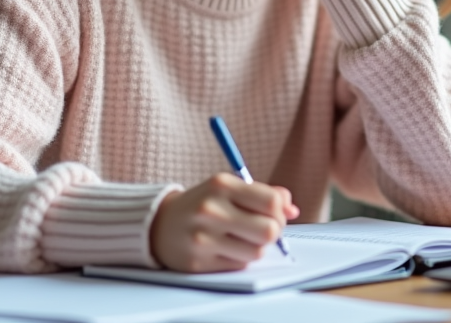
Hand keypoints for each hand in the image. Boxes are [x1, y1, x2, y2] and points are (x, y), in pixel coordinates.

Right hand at [149, 173, 299, 272]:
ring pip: (257, 252)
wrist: (159, 225)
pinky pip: (239, 265)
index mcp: (221, 185)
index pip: (271, 202)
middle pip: (269, 230)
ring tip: (243, 238)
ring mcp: (203, 238)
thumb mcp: (228, 188)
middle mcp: (211, 210)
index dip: (280, 211)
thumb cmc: (202, 204)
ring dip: (257, 247)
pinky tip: (228, 248)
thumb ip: (263, 194)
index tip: (274, 213)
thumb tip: (292, 209)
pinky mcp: (199, 262)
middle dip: (274, 231)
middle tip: (264, 228)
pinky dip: (240, 258)